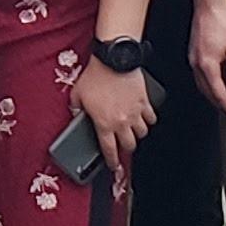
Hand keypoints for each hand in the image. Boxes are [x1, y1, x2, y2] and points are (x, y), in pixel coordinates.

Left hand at [72, 55, 153, 180]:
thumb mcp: (77, 94)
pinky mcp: (144, 101)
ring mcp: (135, 112)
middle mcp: (122, 121)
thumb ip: (75, 108)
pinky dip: (148, 120)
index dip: (111, 161)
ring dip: (137, 134)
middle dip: (125, 148)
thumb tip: (74, 113)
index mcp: (104, 123)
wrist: (114, 60)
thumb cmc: (95, 75)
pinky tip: (144, 117)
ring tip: (132, 131)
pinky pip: (151, 117)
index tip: (112, 165)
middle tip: (122, 146)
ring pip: (142, 133)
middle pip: (129, 145)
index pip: (109, 150)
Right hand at [189, 0, 225, 118]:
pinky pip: (199, 72)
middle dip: (218, 102)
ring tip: (223, 97)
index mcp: (207, 66)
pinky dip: (208, 81)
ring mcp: (193, 56)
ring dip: (212, 92)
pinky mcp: (194, 50)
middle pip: (206, 91)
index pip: (218, 93)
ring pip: (201, 82)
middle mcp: (196, 63)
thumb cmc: (223, 22)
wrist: (209, 4)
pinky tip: (216, 78)